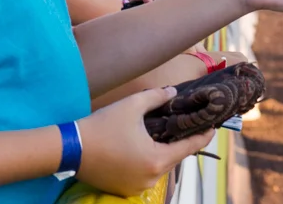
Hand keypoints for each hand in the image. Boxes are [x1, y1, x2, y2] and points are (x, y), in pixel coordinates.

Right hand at [76, 87, 212, 194]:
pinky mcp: (123, 189)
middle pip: (174, 158)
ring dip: (163, 152)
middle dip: (180, 142)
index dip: (203, 136)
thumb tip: (173, 93)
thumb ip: (157, 97)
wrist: (69, 149)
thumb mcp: (132, 105)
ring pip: (159, 166)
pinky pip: (144, 174)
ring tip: (166, 134)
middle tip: (187, 125)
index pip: (189, 148)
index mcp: (156, 160)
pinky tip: (146, 146)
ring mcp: (136, 187)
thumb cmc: (102, 126)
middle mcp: (150, 178)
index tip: (213, 127)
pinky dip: (148, 161)